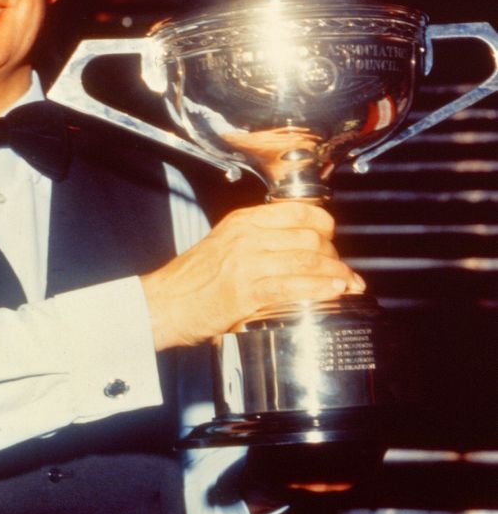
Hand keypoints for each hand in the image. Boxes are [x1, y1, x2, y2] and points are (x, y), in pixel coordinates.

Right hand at [140, 201, 363, 350]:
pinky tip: (332, 292)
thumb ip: (256, 242)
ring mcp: (246, 262)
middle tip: (344, 271)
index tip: (333, 237)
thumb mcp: (224, 245)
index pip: (297, 210)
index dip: (324, 223)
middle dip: (335, 255)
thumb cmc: (192, 280)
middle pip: (308, 236)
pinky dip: (319, 288)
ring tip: (348, 283)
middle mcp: (246, 236)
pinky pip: (293, 285)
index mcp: (242, 221)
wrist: (164, 303)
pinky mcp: (246, 291)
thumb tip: (296, 250)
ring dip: (335, 273)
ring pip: (306, 260)